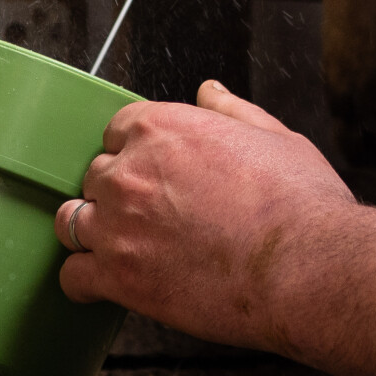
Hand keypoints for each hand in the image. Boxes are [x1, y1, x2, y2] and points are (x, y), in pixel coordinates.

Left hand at [54, 80, 359, 351]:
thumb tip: (209, 91)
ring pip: (72, 221)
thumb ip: (232, 111)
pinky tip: (109, 284)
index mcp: (163, 129)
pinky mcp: (118, 277)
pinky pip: (73, 276)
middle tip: (153, 215)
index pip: (117, 131)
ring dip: (94, 230)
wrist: (303, 265)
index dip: (137, 152)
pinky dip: (86, 280)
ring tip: (125, 247)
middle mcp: (130, 172)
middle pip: (95, 176)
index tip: (155, 173)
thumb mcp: (275, 138)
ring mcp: (117, 226)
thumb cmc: (297, 203)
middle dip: (119, 193)